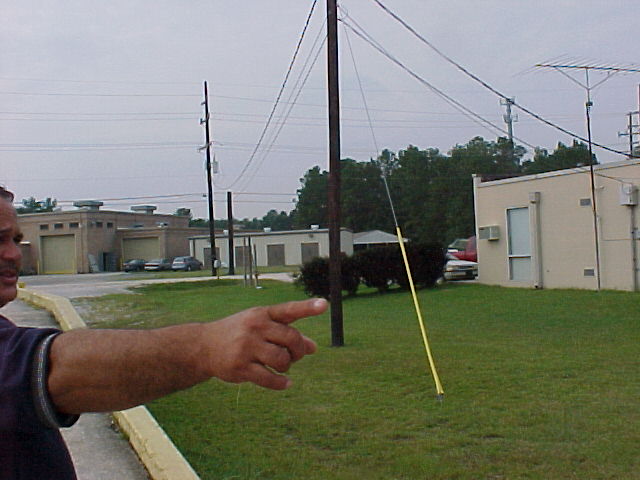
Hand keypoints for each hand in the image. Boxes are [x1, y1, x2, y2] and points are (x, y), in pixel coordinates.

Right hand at [203, 298, 327, 389]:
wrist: (204, 346)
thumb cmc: (240, 333)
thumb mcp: (262, 327)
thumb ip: (287, 334)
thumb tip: (313, 348)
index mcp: (262, 314)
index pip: (288, 310)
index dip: (307, 308)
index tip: (324, 305)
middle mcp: (255, 327)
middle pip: (291, 339)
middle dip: (298, 351)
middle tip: (294, 356)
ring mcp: (246, 347)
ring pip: (282, 360)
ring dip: (287, 366)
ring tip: (281, 366)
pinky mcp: (240, 367)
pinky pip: (269, 378)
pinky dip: (281, 383)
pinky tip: (284, 383)